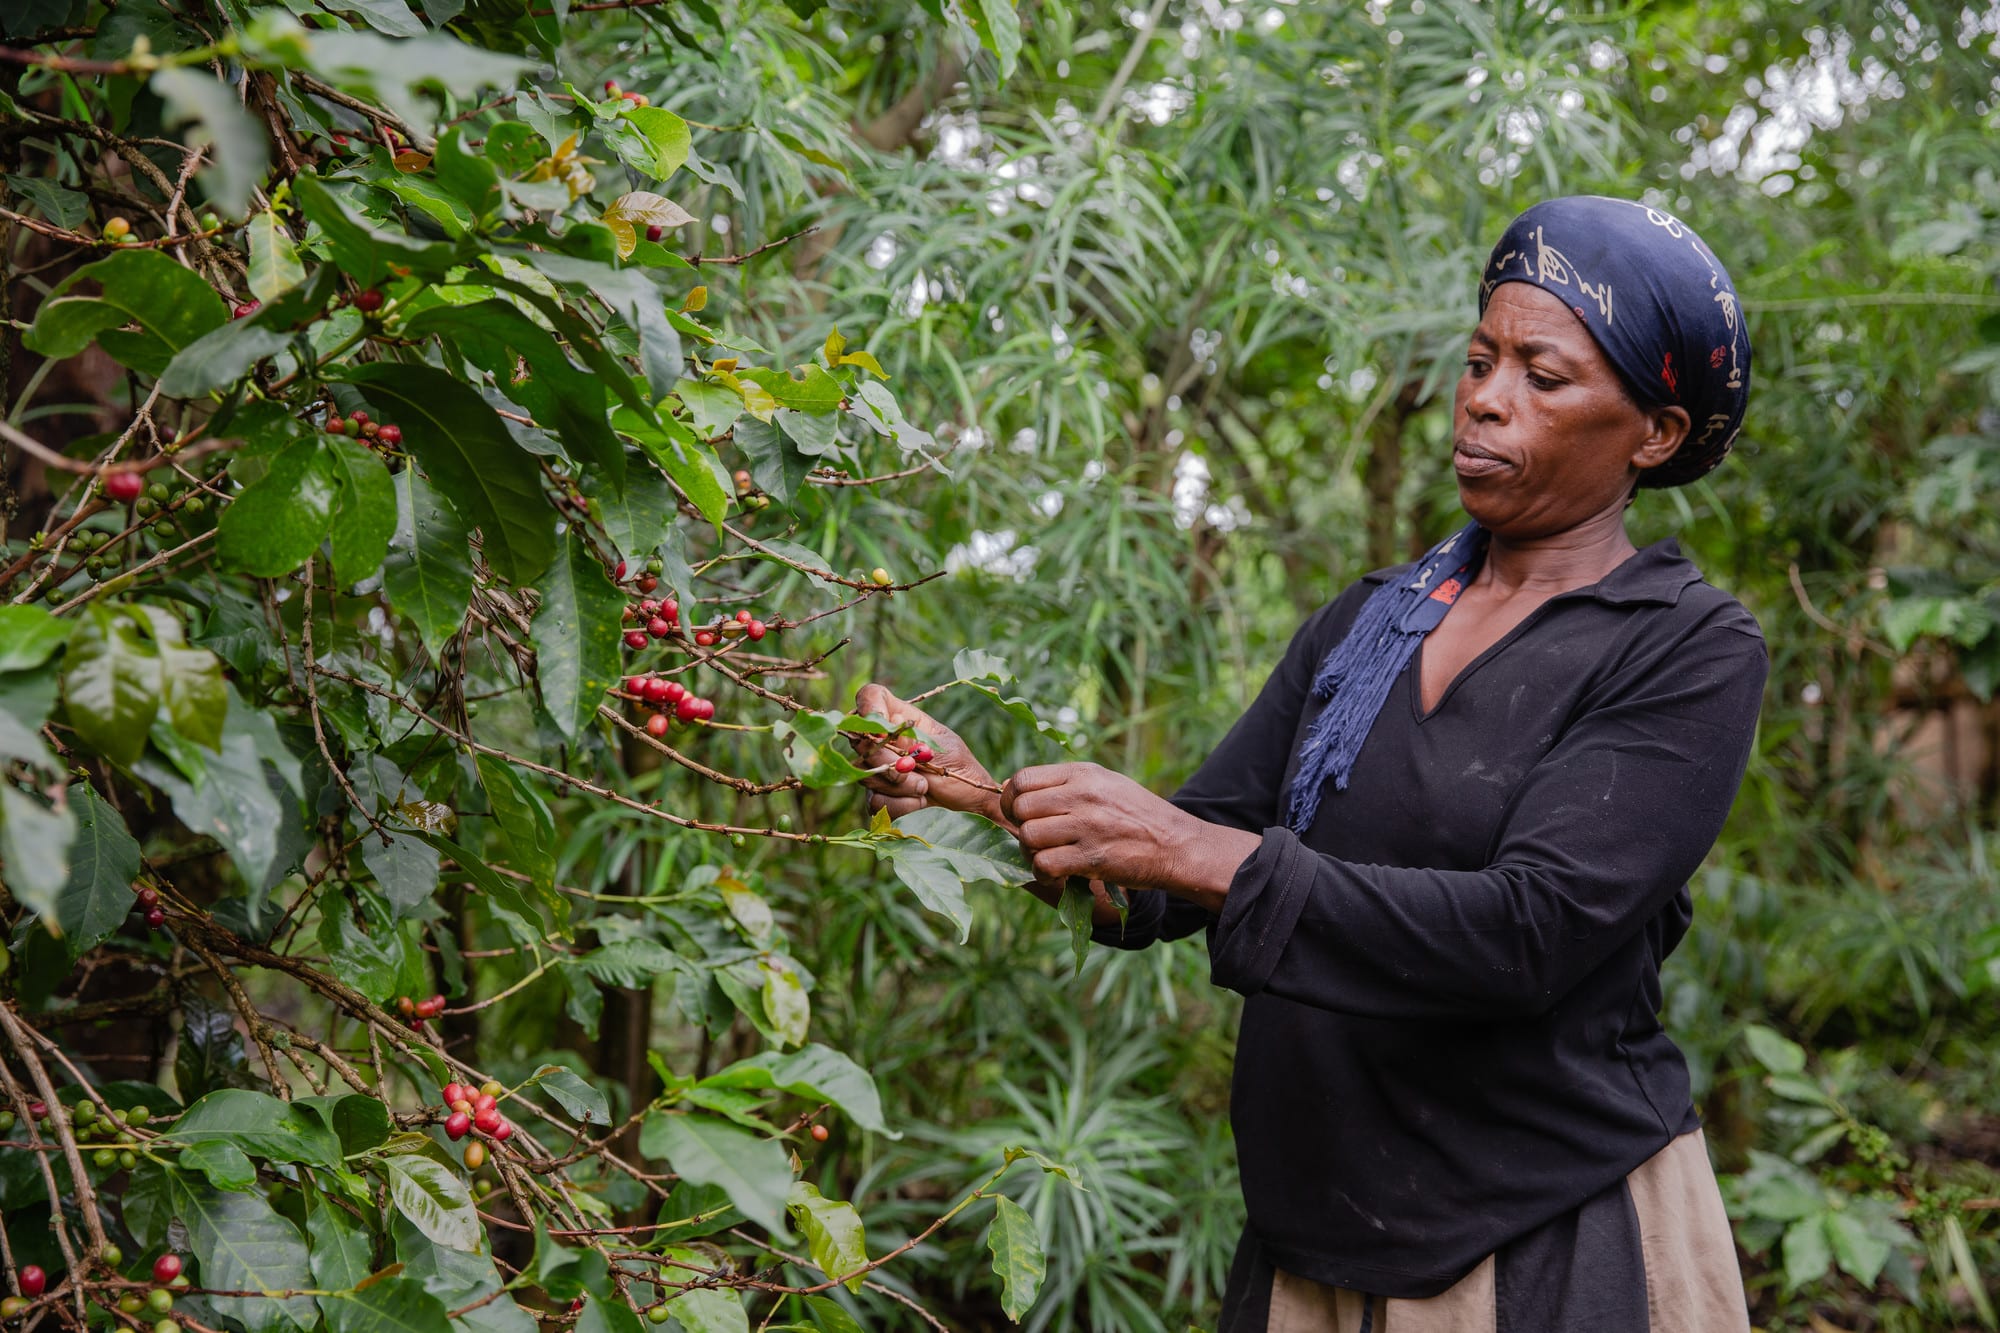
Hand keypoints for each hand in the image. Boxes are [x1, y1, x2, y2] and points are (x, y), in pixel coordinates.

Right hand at [851, 684, 1004, 820]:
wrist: (969, 801)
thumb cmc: (960, 768)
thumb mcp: (942, 751)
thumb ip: (912, 741)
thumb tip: (890, 723)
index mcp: (902, 718)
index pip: (871, 697)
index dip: (869, 708)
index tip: (881, 733)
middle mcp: (885, 740)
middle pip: (862, 742)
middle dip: (888, 762)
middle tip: (915, 770)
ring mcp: (878, 767)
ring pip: (866, 775)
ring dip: (899, 786)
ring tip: (924, 787)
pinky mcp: (879, 794)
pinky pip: (874, 801)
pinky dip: (899, 805)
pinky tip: (918, 802)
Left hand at [1000, 762, 1260, 905]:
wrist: (1177, 845)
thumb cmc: (1138, 816)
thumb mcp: (1106, 783)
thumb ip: (1066, 784)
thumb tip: (1016, 788)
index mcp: (1083, 774)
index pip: (1023, 779)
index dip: (1012, 798)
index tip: (1019, 813)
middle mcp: (1082, 795)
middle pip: (1020, 807)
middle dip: (1018, 826)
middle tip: (1033, 839)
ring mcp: (1087, 826)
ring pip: (1028, 835)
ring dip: (1030, 851)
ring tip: (1046, 856)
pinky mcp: (1091, 858)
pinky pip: (1044, 863)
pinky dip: (1043, 872)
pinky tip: (1056, 873)